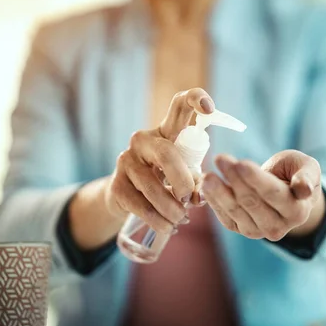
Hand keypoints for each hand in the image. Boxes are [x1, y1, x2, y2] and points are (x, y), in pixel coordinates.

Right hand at [70, 88, 213, 249]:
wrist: (127, 200)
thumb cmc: (165, 181)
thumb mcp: (185, 176)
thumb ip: (197, 182)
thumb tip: (200, 197)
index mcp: (167, 131)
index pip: (179, 104)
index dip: (195, 99)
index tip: (209, 108)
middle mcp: (144, 140)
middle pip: (167, 153)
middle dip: (183, 181)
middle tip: (190, 200)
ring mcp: (126, 160)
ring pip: (152, 185)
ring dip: (171, 208)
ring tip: (181, 220)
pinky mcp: (116, 184)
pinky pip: (139, 205)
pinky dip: (157, 220)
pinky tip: (166, 227)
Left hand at [201, 150, 325, 240]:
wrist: (284, 190)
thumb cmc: (295, 173)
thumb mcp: (307, 167)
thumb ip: (307, 176)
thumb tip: (304, 189)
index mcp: (297, 211)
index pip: (273, 194)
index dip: (255, 179)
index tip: (240, 163)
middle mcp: (278, 227)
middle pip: (251, 202)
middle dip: (234, 179)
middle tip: (221, 158)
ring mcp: (258, 231)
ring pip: (235, 211)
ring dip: (220, 192)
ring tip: (208, 175)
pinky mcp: (240, 229)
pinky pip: (225, 216)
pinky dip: (214, 201)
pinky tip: (206, 186)